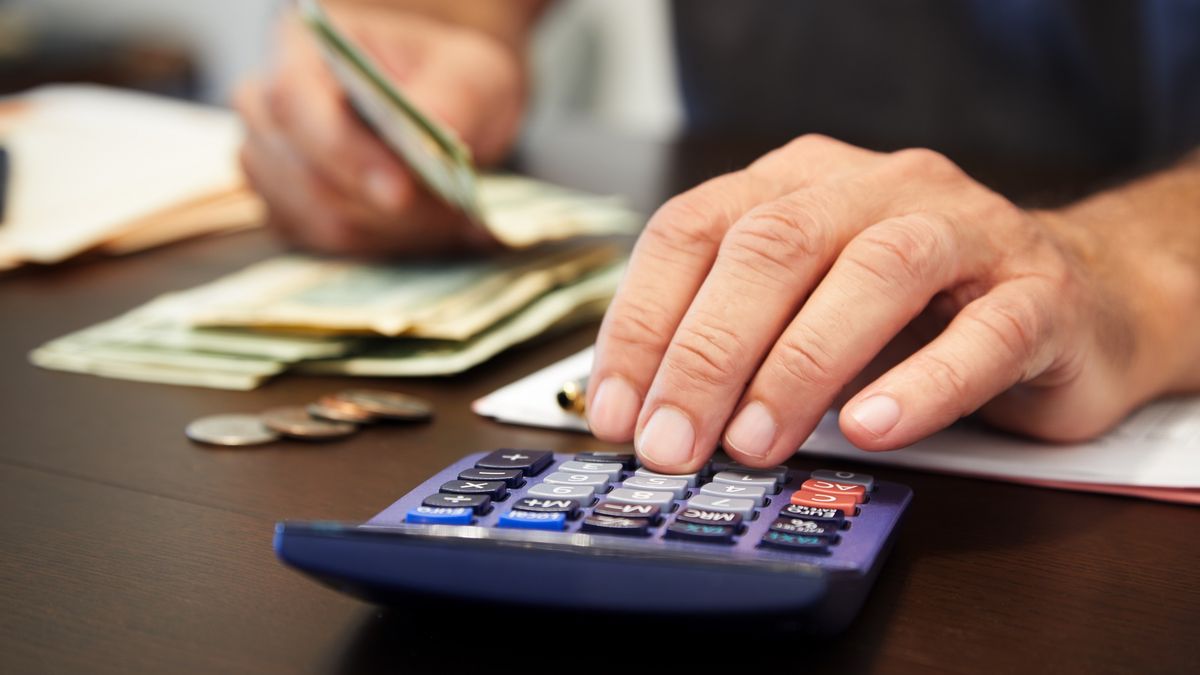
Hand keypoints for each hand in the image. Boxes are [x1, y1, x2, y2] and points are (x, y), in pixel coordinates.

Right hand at [234, 4, 525, 255]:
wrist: (442, 112)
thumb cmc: (445, 80)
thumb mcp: (470, 70)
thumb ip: (452, 95)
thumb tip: (432, 129)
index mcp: (303, 51)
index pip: (295, 103)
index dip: (344, 152)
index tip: (401, 192)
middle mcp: (269, 109)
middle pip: (305, 175)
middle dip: (384, 207)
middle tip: (454, 215)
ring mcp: (270, 167)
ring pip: (321, 221)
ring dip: (394, 231)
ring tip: (456, 221)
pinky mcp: (289, 214)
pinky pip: (331, 249)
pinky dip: (389, 247)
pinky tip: (435, 232)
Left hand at [588, 135, 1172, 472]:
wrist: (1077, 302)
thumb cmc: (917, 314)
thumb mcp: (804, 310)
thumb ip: (736, 342)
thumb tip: (645, 415)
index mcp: (798, 182)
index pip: (693, 230)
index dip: (644, 321)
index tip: (618, 411)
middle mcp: (875, 186)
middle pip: (772, 246)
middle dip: (708, 353)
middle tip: (674, 443)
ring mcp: (964, 228)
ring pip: (875, 272)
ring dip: (801, 364)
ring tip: (757, 443)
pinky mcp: (1041, 288)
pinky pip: (985, 331)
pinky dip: (923, 384)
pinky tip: (873, 429)